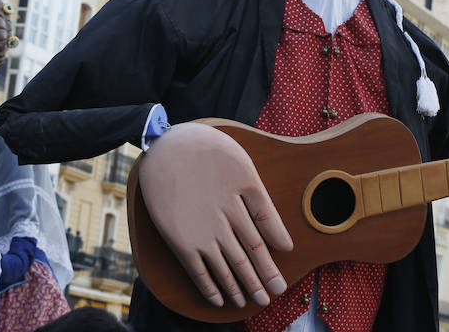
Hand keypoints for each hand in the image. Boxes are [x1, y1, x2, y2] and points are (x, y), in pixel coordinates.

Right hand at [139, 122, 292, 307]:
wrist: (164, 146)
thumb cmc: (206, 149)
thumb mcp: (244, 168)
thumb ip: (264, 206)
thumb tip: (284, 242)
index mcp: (242, 203)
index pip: (261, 240)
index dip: (271, 265)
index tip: (281, 283)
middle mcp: (224, 221)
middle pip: (247, 257)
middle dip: (261, 280)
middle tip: (271, 298)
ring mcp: (201, 233)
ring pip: (225, 267)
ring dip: (239, 287)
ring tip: (251, 302)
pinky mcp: (179, 240)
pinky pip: (197, 270)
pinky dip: (209, 287)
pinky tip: (218, 300)